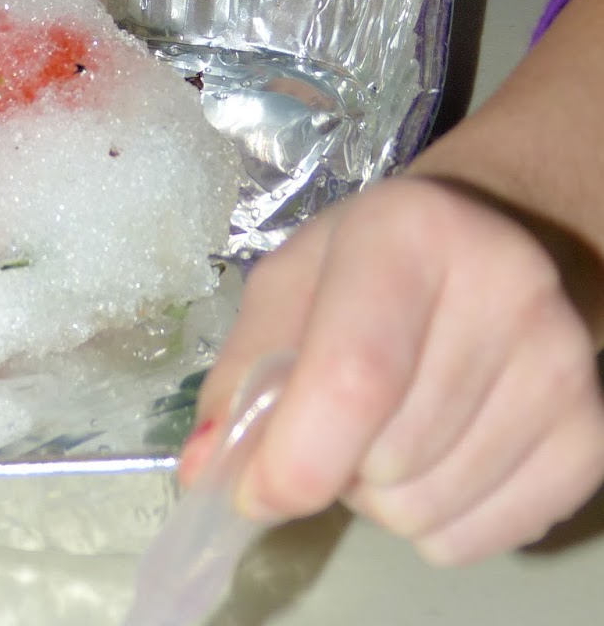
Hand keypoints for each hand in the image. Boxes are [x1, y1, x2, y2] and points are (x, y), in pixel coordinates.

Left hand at [179, 176, 603, 563]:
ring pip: (427, 511)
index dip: (295, 457)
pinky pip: (479, 540)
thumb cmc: (371, 263)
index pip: (355, 376)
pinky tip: (439, 450)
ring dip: (382, 496)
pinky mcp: (592, 432)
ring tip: (390, 424)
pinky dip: (437, 523)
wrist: (495, 242)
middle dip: (336, 465)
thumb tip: (205, 470)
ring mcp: (562, 363)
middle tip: (340, 415)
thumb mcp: (291, 281)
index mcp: (410, 230)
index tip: (253, 489)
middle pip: (386, 460)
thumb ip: (243, 371)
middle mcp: (505, 287)